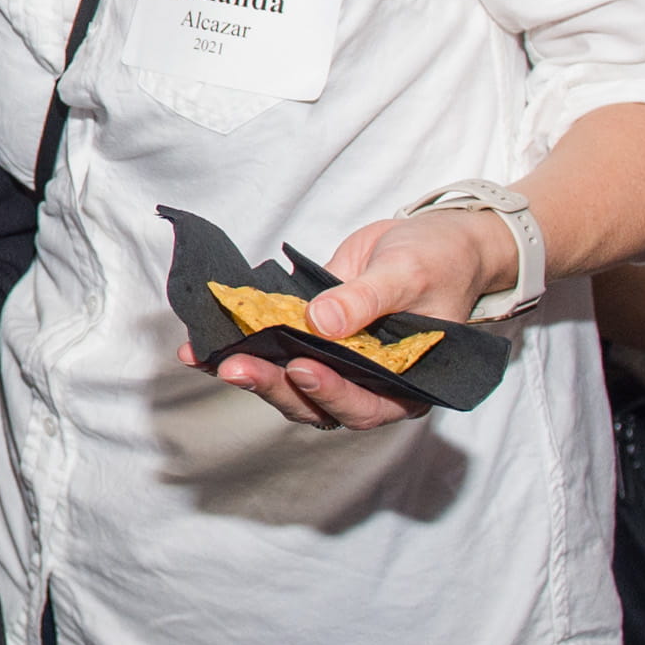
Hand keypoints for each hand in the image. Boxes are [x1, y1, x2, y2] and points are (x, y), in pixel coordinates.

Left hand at [194, 208, 511, 430]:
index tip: (301, 370)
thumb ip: (366, 300)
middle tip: (235, 367)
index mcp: (404, 385)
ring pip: (288, 382)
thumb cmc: (439, 261)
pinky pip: (275, 348)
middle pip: (315, 402)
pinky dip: (242, 346)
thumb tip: (320, 321)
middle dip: (273, 385)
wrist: (434, 239)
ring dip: (249, 369)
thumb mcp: (409, 275)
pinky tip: (204, 343)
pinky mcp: (311, 335)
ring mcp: (336, 361)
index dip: (331, 394)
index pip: (364, 406)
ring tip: (207, 356)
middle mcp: (366, 383)